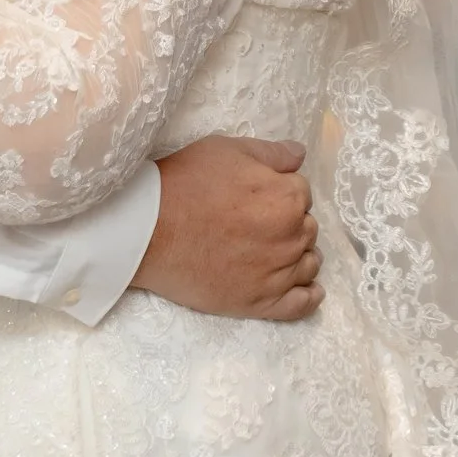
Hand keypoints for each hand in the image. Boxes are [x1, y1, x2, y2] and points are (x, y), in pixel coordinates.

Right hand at [128, 135, 321, 321]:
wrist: (148, 230)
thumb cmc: (185, 183)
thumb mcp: (226, 150)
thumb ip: (271, 152)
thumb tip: (300, 155)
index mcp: (287, 198)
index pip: (302, 193)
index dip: (280, 191)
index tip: (259, 195)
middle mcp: (291, 238)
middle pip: (307, 229)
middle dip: (290, 222)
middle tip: (258, 221)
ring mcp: (278, 275)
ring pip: (308, 264)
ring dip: (299, 255)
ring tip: (275, 251)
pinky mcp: (261, 304)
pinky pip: (301, 305)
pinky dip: (309, 297)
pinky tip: (306, 289)